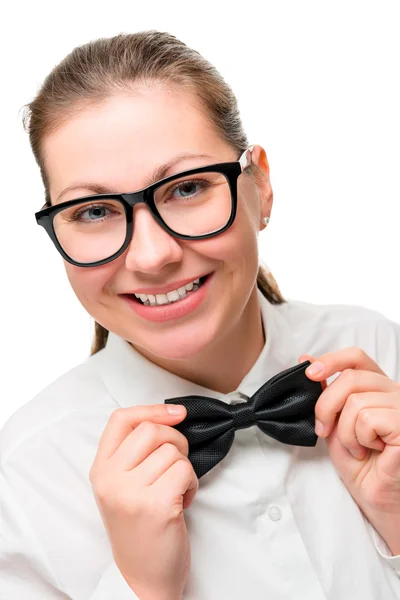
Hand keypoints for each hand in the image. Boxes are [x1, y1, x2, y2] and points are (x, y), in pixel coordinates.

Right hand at [89, 404, 196, 599]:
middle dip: (176, 441)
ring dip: (184, 469)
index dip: (152, 409)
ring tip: (173, 492)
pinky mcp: (156, 505)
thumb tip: (170, 417)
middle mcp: (110, 479)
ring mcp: (131, 492)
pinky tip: (180, 503)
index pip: (121, 419)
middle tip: (175, 465)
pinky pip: (185, 470)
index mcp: (100, 470)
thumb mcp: (122, 487)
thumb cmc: (139, 530)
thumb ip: (134, 453)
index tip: (176, 413)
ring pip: (173, 451)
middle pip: (152, 430)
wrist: (142, 579)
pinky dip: (191, 484)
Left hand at [299, 347, 399, 554]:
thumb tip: (306, 360)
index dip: (331, 360)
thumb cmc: (362, 466)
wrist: (379, 500)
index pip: (357, 357)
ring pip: (356, 401)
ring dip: (345, 432)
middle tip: (324, 429)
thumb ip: (325, 393)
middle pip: (350, 377)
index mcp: (379, 388)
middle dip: (326, 405)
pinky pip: (367, 418)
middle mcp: (395, 392)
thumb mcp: (335, 423)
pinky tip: (372, 451)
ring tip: (358, 448)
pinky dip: (359, 438)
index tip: (310, 373)